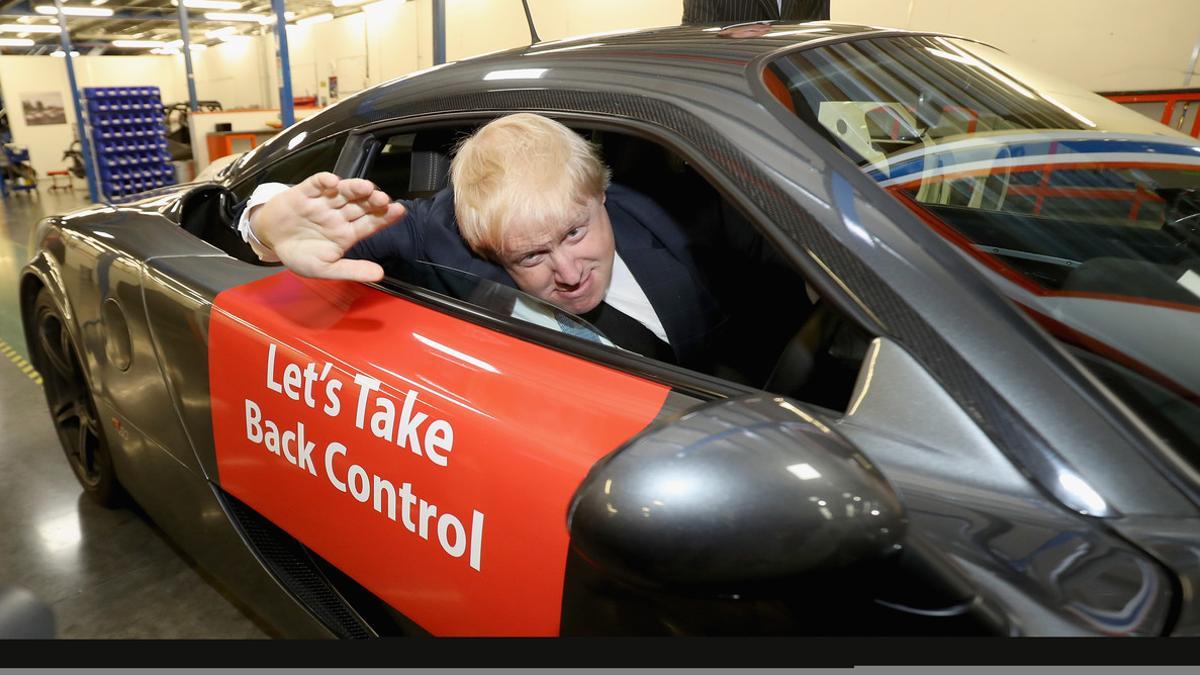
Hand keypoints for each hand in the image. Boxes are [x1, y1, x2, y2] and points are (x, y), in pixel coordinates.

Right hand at [249, 172, 405, 281]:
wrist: (270, 242)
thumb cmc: (300, 255)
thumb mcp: (325, 268)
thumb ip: (351, 270)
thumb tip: (380, 275)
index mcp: (347, 233)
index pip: (371, 223)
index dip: (385, 217)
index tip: (400, 211)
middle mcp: (339, 214)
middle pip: (360, 204)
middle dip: (373, 201)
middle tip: (384, 199)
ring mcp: (323, 202)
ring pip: (343, 192)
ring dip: (354, 188)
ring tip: (366, 187)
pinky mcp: (304, 193)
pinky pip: (315, 184)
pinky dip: (324, 181)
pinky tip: (333, 181)